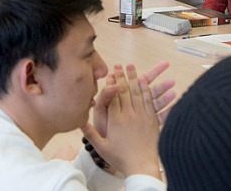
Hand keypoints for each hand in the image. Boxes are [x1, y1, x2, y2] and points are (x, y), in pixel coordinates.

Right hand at [81, 64, 161, 179]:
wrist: (142, 166)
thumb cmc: (121, 159)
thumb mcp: (101, 147)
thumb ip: (90, 133)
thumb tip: (79, 122)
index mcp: (116, 120)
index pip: (113, 97)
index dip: (111, 83)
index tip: (110, 73)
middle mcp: (129, 115)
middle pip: (125, 91)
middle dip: (121, 76)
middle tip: (119, 65)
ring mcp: (142, 116)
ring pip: (138, 93)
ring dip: (134, 78)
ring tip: (132, 67)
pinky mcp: (152, 120)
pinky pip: (149, 100)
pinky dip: (146, 89)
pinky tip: (145, 81)